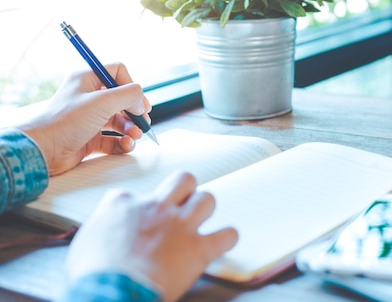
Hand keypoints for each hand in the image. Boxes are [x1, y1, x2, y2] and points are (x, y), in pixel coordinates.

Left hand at [17, 63, 150, 174]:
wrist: (42, 150)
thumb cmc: (65, 122)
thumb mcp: (102, 101)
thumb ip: (129, 95)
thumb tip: (141, 102)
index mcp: (87, 80)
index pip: (117, 72)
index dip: (131, 85)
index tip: (138, 101)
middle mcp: (88, 97)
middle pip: (122, 99)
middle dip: (135, 111)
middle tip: (142, 121)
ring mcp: (89, 119)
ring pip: (120, 120)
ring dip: (131, 128)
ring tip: (134, 136)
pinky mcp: (90, 138)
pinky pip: (114, 139)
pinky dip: (123, 142)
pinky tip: (126, 145)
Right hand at [66, 171, 237, 301]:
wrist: (110, 291)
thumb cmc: (92, 273)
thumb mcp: (84, 241)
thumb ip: (103, 226)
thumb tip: (106, 228)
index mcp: (123, 204)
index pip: (133, 194)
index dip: (137, 208)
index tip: (137, 222)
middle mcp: (156, 207)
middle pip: (183, 179)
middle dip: (185, 189)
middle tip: (181, 205)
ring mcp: (180, 226)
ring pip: (207, 199)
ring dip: (205, 209)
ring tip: (200, 221)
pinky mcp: (198, 249)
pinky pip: (227, 235)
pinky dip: (227, 238)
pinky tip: (222, 242)